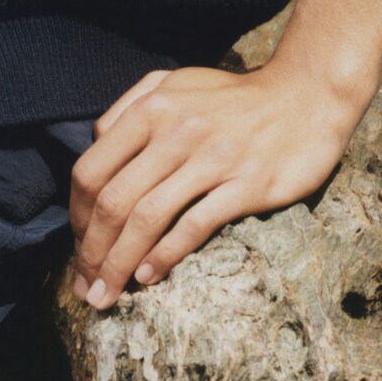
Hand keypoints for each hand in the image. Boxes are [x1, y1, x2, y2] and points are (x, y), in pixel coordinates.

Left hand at [68, 58, 365, 308]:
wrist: (303, 98)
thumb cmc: (232, 98)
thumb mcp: (175, 84)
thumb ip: (132, 107)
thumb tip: (96, 145)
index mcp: (151, 108)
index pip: (92, 169)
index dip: (78, 216)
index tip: (79, 246)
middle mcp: (175, 131)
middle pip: (114, 200)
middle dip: (91, 251)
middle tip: (83, 288)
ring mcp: (210, 158)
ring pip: (147, 218)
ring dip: (119, 264)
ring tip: (105, 295)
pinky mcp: (244, 185)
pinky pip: (193, 225)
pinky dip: (165, 255)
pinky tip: (149, 277)